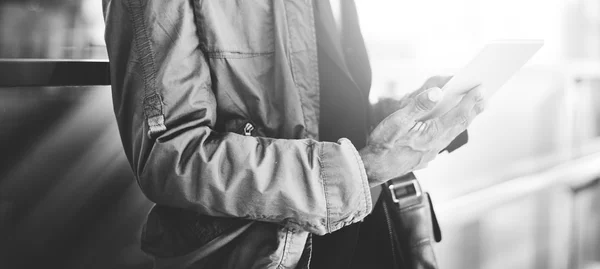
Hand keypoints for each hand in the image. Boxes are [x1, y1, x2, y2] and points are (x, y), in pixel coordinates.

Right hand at [359, 84, 484, 186]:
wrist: (373, 169)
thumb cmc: (383, 145)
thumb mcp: (397, 120)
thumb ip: (418, 105)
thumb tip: (438, 93)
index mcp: (431, 134)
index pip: (457, 115)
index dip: (470, 101)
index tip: (480, 89)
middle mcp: (435, 145)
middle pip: (460, 125)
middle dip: (473, 110)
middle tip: (485, 98)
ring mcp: (431, 152)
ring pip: (453, 133)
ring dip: (464, 120)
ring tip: (473, 109)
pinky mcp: (425, 156)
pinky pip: (444, 140)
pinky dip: (451, 129)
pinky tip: (449, 126)